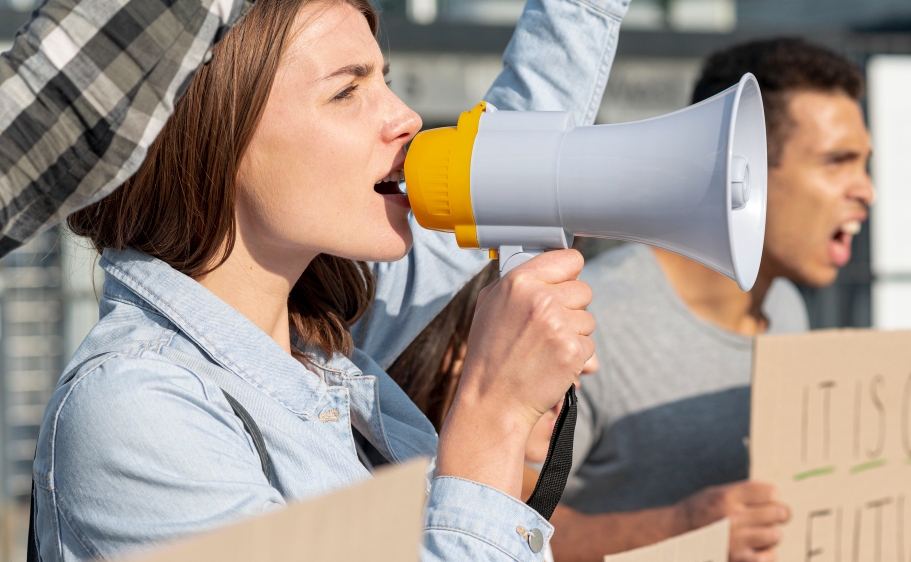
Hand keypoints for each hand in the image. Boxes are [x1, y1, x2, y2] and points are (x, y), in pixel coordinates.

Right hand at [436, 249, 594, 496]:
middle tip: (546, 327)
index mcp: (519, 282)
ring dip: (574, 334)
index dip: (567, 274)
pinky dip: (576, 357)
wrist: (492, 401)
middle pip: (583, 289)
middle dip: (571, 308)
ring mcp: (559, 325)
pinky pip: (589, 345)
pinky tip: (552, 364)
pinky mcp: (573, 350)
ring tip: (545, 349)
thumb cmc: (489, 356)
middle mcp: (540, 299)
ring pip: (588, 319)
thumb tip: (546, 269)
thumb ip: (518, 283)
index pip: (569, 259)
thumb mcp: (489, 306)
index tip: (562, 284)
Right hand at [678, 481, 790, 561]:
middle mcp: (732, 517)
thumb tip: (774, 496)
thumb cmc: (698, 512)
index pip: (771, 492)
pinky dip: (766, 553)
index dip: (771, 496)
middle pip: (779, 513)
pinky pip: (768, 557)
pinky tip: (756, 549)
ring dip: (770, 534)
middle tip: (771, 516)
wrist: (673, 536)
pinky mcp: (737, 559)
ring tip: (758, 533)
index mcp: (727, 496)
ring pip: (775, 535)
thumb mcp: (715, 493)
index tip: (767, 500)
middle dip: (777, 514)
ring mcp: (735, 541)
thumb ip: (742, 493)